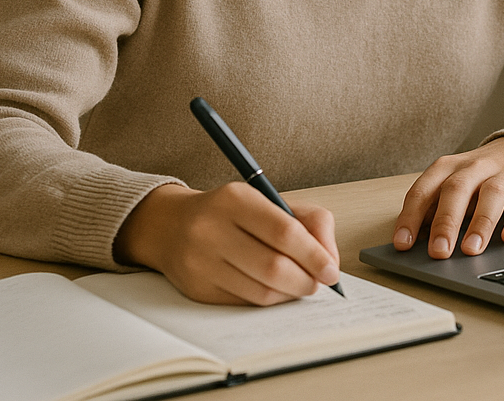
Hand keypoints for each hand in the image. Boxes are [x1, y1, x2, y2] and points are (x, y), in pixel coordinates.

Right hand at [113, 182, 340, 305]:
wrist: (172, 225)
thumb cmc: (230, 213)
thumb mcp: (267, 201)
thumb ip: (307, 221)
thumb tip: (330, 260)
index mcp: (235, 199)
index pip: (284, 232)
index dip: (314, 255)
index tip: (332, 270)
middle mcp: (213, 229)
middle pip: (274, 267)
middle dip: (306, 280)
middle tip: (320, 281)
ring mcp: (201, 261)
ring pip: (261, 291)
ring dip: (291, 293)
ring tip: (300, 285)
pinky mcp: (197, 289)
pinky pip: (245, 304)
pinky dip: (270, 301)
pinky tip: (276, 291)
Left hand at [392, 137, 503, 258]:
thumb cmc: (480, 176)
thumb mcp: (453, 183)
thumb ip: (433, 206)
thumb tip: (412, 240)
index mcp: (448, 167)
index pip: (424, 190)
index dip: (411, 216)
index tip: (402, 243)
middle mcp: (474, 168)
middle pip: (456, 190)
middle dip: (445, 222)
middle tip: (438, 251)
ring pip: (490, 195)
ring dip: (480, 224)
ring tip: (470, 250)